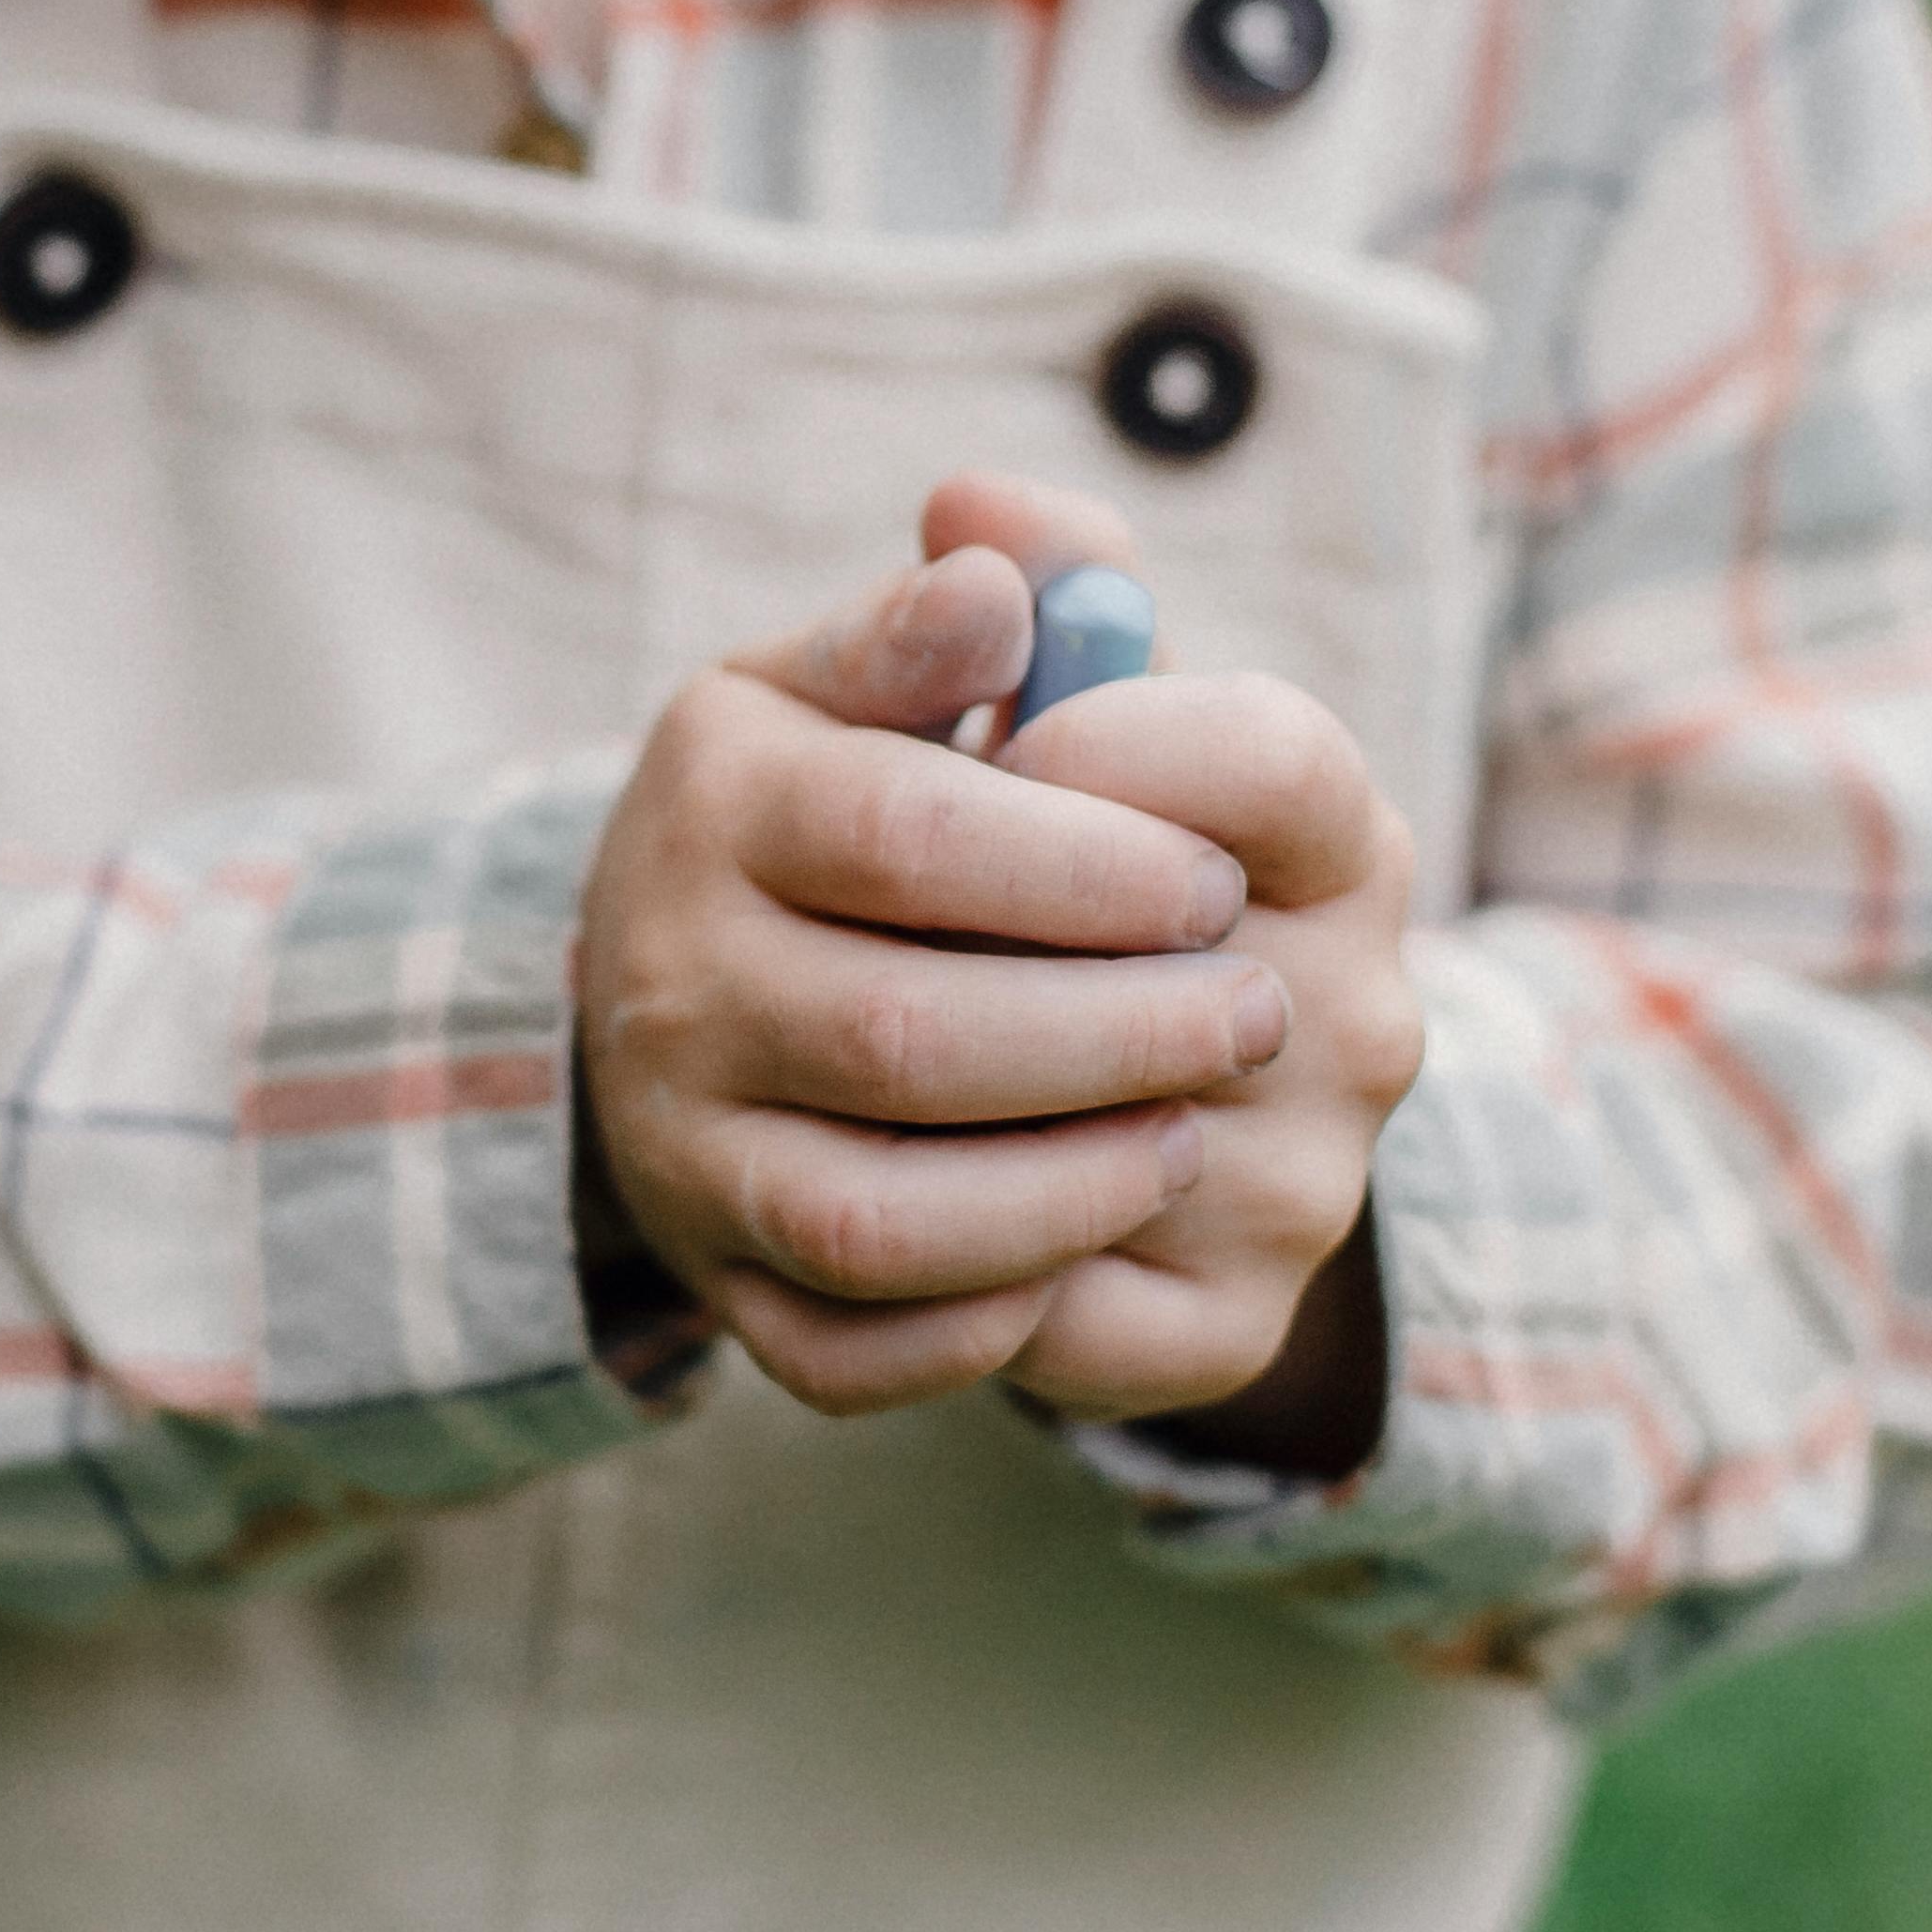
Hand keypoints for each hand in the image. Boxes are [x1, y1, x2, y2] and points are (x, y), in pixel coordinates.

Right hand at [577, 545, 1291, 1417]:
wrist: (677, 981)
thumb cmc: (830, 803)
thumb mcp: (863, 672)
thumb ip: (961, 608)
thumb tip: (1015, 576)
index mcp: (718, 801)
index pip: (911, 836)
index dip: (1091, 866)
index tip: (1222, 880)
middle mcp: (668, 984)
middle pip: (907, 1040)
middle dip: (1118, 1034)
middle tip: (1263, 1012)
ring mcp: (684, 1155)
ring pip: (877, 1223)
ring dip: (1066, 1190)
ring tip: (1194, 1137)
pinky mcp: (722, 1289)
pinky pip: (844, 1354)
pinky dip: (975, 1325)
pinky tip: (1087, 1252)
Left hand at [909, 477, 1424, 1466]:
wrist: (1099, 1108)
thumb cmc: (1035, 867)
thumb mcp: (1023, 710)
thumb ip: (998, 595)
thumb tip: (971, 515)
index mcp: (1339, 837)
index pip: (1275, 760)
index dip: (1107, 747)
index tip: (999, 746)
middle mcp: (1360, 1015)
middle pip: (1159, 969)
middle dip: (973, 945)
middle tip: (839, 930)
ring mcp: (1304, 1184)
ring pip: (1088, 1158)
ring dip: (935, 1116)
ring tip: (817, 1059)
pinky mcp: (1225, 1327)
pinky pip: (1051, 1321)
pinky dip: (929, 1274)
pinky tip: (853, 1194)